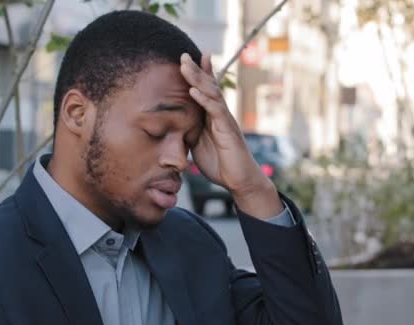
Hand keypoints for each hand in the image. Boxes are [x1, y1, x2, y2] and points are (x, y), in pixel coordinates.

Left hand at [179, 53, 283, 218]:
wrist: (238, 181)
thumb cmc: (220, 164)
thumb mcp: (198, 145)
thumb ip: (190, 131)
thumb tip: (175, 126)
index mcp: (212, 116)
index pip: (205, 90)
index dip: (199, 73)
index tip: (187, 58)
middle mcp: (220, 114)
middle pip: (208, 86)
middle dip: (196, 69)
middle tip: (183, 54)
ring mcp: (225, 120)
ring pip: (212, 93)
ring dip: (198, 79)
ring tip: (185, 66)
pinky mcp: (228, 130)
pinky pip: (216, 111)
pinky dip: (204, 100)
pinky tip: (193, 90)